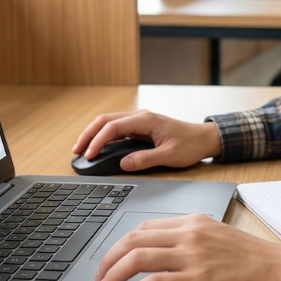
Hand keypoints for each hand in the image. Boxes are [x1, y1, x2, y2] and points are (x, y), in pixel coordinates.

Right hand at [72, 110, 222, 170]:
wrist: (204, 138)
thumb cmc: (190, 145)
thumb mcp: (169, 155)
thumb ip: (146, 159)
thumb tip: (124, 164)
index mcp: (145, 120)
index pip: (113, 127)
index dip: (98, 140)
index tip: (89, 154)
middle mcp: (139, 117)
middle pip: (105, 120)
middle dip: (88, 134)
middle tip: (76, 151)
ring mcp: (139, 121)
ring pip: (109, 123)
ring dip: (94, 134)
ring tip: (82, 149)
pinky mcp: (140, 128)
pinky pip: (116, 129)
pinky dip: (103, 137)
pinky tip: (97, 147)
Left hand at [94, 214, 280, 280]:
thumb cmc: (260, 263)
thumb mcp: (222, 240)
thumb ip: (195, 244)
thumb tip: (170, 260)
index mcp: (195, 222)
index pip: (145, 227)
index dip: (121, 244)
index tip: (112, 259)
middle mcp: (190, 233)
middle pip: (133, 239)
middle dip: (109, 258)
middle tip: (101, 276)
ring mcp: (192, 254)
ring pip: (136, 257)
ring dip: (113, 275)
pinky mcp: (196, 278)